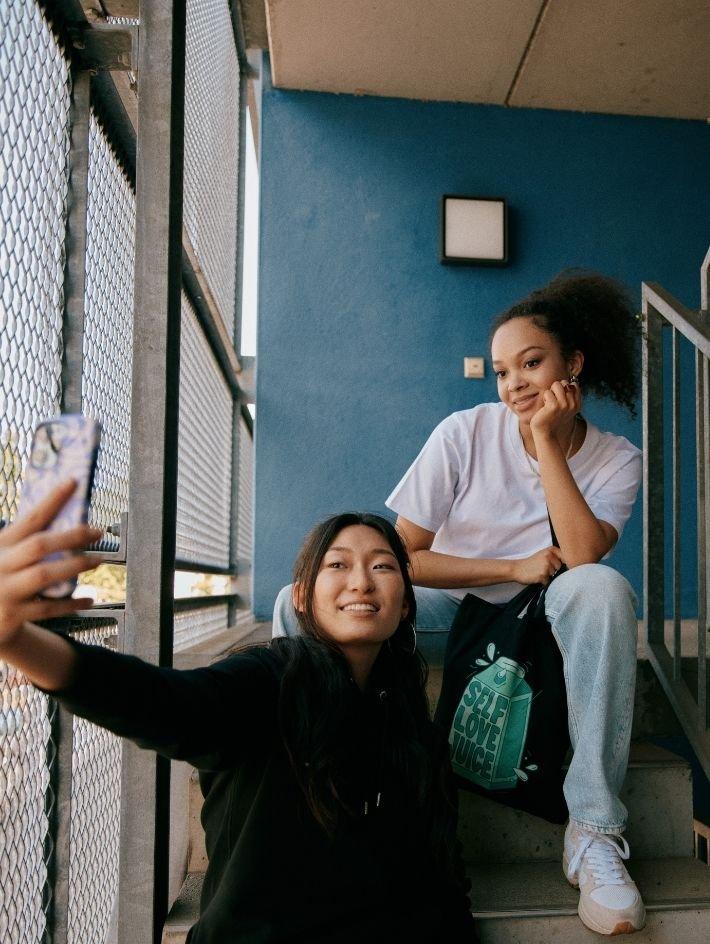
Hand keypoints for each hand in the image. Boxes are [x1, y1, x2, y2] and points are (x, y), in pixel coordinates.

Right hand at [0, 481, 101, 649]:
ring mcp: (5, 590)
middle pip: (40, 544)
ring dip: (76, 566)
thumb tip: (70, 522)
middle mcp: (1, 564)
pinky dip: (71, 603)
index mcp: (1, 545)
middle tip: (98, 531)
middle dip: (72, 536)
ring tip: (98, 560)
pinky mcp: (12, 615)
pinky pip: (48, 608)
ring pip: (45, 574)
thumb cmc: (2, 579)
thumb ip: (28, 543)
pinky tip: (90, 599)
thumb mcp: (6, 556)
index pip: (31, 518)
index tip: (73, 482)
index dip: (53, 499)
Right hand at [510, 547, 563, 585]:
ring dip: (549, 576)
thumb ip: (556, 557)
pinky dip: (544, 582)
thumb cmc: (532, 563)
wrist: (517, 568)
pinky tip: (537, 577)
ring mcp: (546, 565)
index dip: (566, 563)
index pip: (566, 558)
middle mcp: (550, 556)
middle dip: (554, 570)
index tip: (561, 566)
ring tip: (539, 572)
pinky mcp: (543, 575)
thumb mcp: (544, 554)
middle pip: (560, 567)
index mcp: (551, 550)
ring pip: (555, 575)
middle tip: (543, 568)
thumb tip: (572, 566)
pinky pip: (549, 581)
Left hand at [530, 379, 581, 441]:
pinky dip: (544, 398)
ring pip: (556, 385)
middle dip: (556, 389)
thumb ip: (569, 395)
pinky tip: (545, 407)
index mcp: (577, 404)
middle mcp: (572, 404)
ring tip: (549, 402)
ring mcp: (564, 405)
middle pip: (564, 383)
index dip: (564, 387)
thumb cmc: (552, 418)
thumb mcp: (565, 407)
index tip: (560, 398)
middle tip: (553, 401)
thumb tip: (571, 381)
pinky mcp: (553, 406)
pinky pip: (547, 392)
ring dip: (550, 392)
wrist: (545, 432)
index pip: (574, 385)